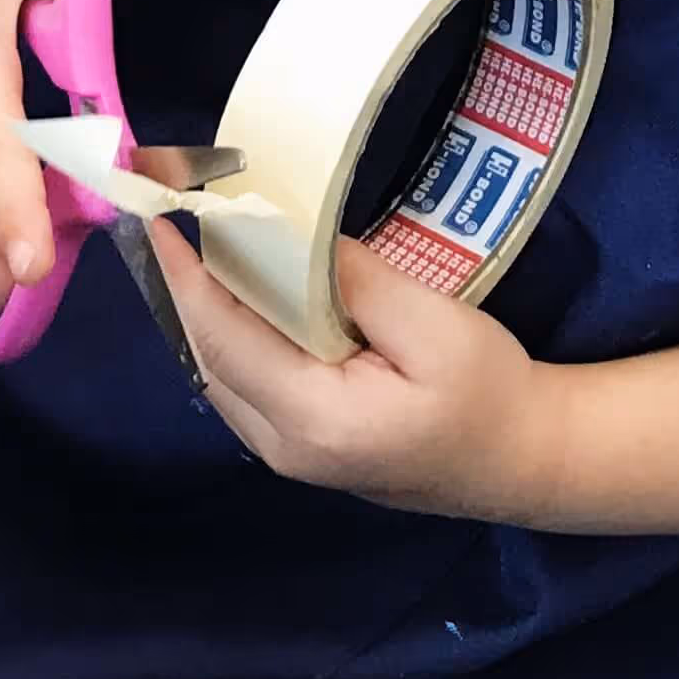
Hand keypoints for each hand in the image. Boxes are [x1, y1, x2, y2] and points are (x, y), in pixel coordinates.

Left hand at [150, 226, 572, 523]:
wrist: (517, 460)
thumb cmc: (487, 393)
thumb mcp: (438, 328)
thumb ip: (363, 286)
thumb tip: (297, 240)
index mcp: (315, 417)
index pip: (224, 341)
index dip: (185, 280)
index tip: (161, 222)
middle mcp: (284, 446)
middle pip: (209, 360)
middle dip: (186, 288)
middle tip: (177, 217)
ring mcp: (288, 455)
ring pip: (220, 376)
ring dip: (204, 311)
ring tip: (198, 245)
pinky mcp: (302, 447)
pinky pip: (244, 384)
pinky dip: (230, 335)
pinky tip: (239, 294)